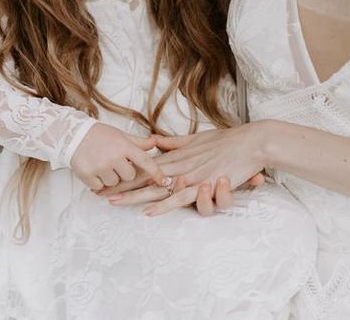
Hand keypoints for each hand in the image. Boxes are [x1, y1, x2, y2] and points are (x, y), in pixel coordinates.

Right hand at [70, 123, 163, 190]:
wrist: (73, 135)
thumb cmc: (100, 135)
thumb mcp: (120, 135)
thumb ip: (138, 142)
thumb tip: (155, 143)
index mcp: (124, 145)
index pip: (145, 161)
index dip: (156, 172)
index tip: (165, 181)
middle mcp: (114, 156)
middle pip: (129, 176)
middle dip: (124, 172)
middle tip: (114, 162)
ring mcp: (100, 166)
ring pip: (115, 183)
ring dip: (110, 177)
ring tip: (102, 164)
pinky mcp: (87, 175)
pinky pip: (100, 187)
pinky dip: (97, 182)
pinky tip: (93, 169)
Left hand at [104, 124, 267, 215]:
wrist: (251, 142)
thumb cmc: (228, 141)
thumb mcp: (197, 139)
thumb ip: (175, 143)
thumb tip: (156, 141)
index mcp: (178, 156)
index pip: (146, 166)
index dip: (125, 173)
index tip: (106, 178)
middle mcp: (180, 165)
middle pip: (145, 177)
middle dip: (121, 185)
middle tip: (98, 192)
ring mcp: (191, 175)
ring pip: (156, 188)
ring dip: (134, 196)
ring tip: (113, 202)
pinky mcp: (204, 184)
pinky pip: (180, 197)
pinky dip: (164, 205)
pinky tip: (149, 211)